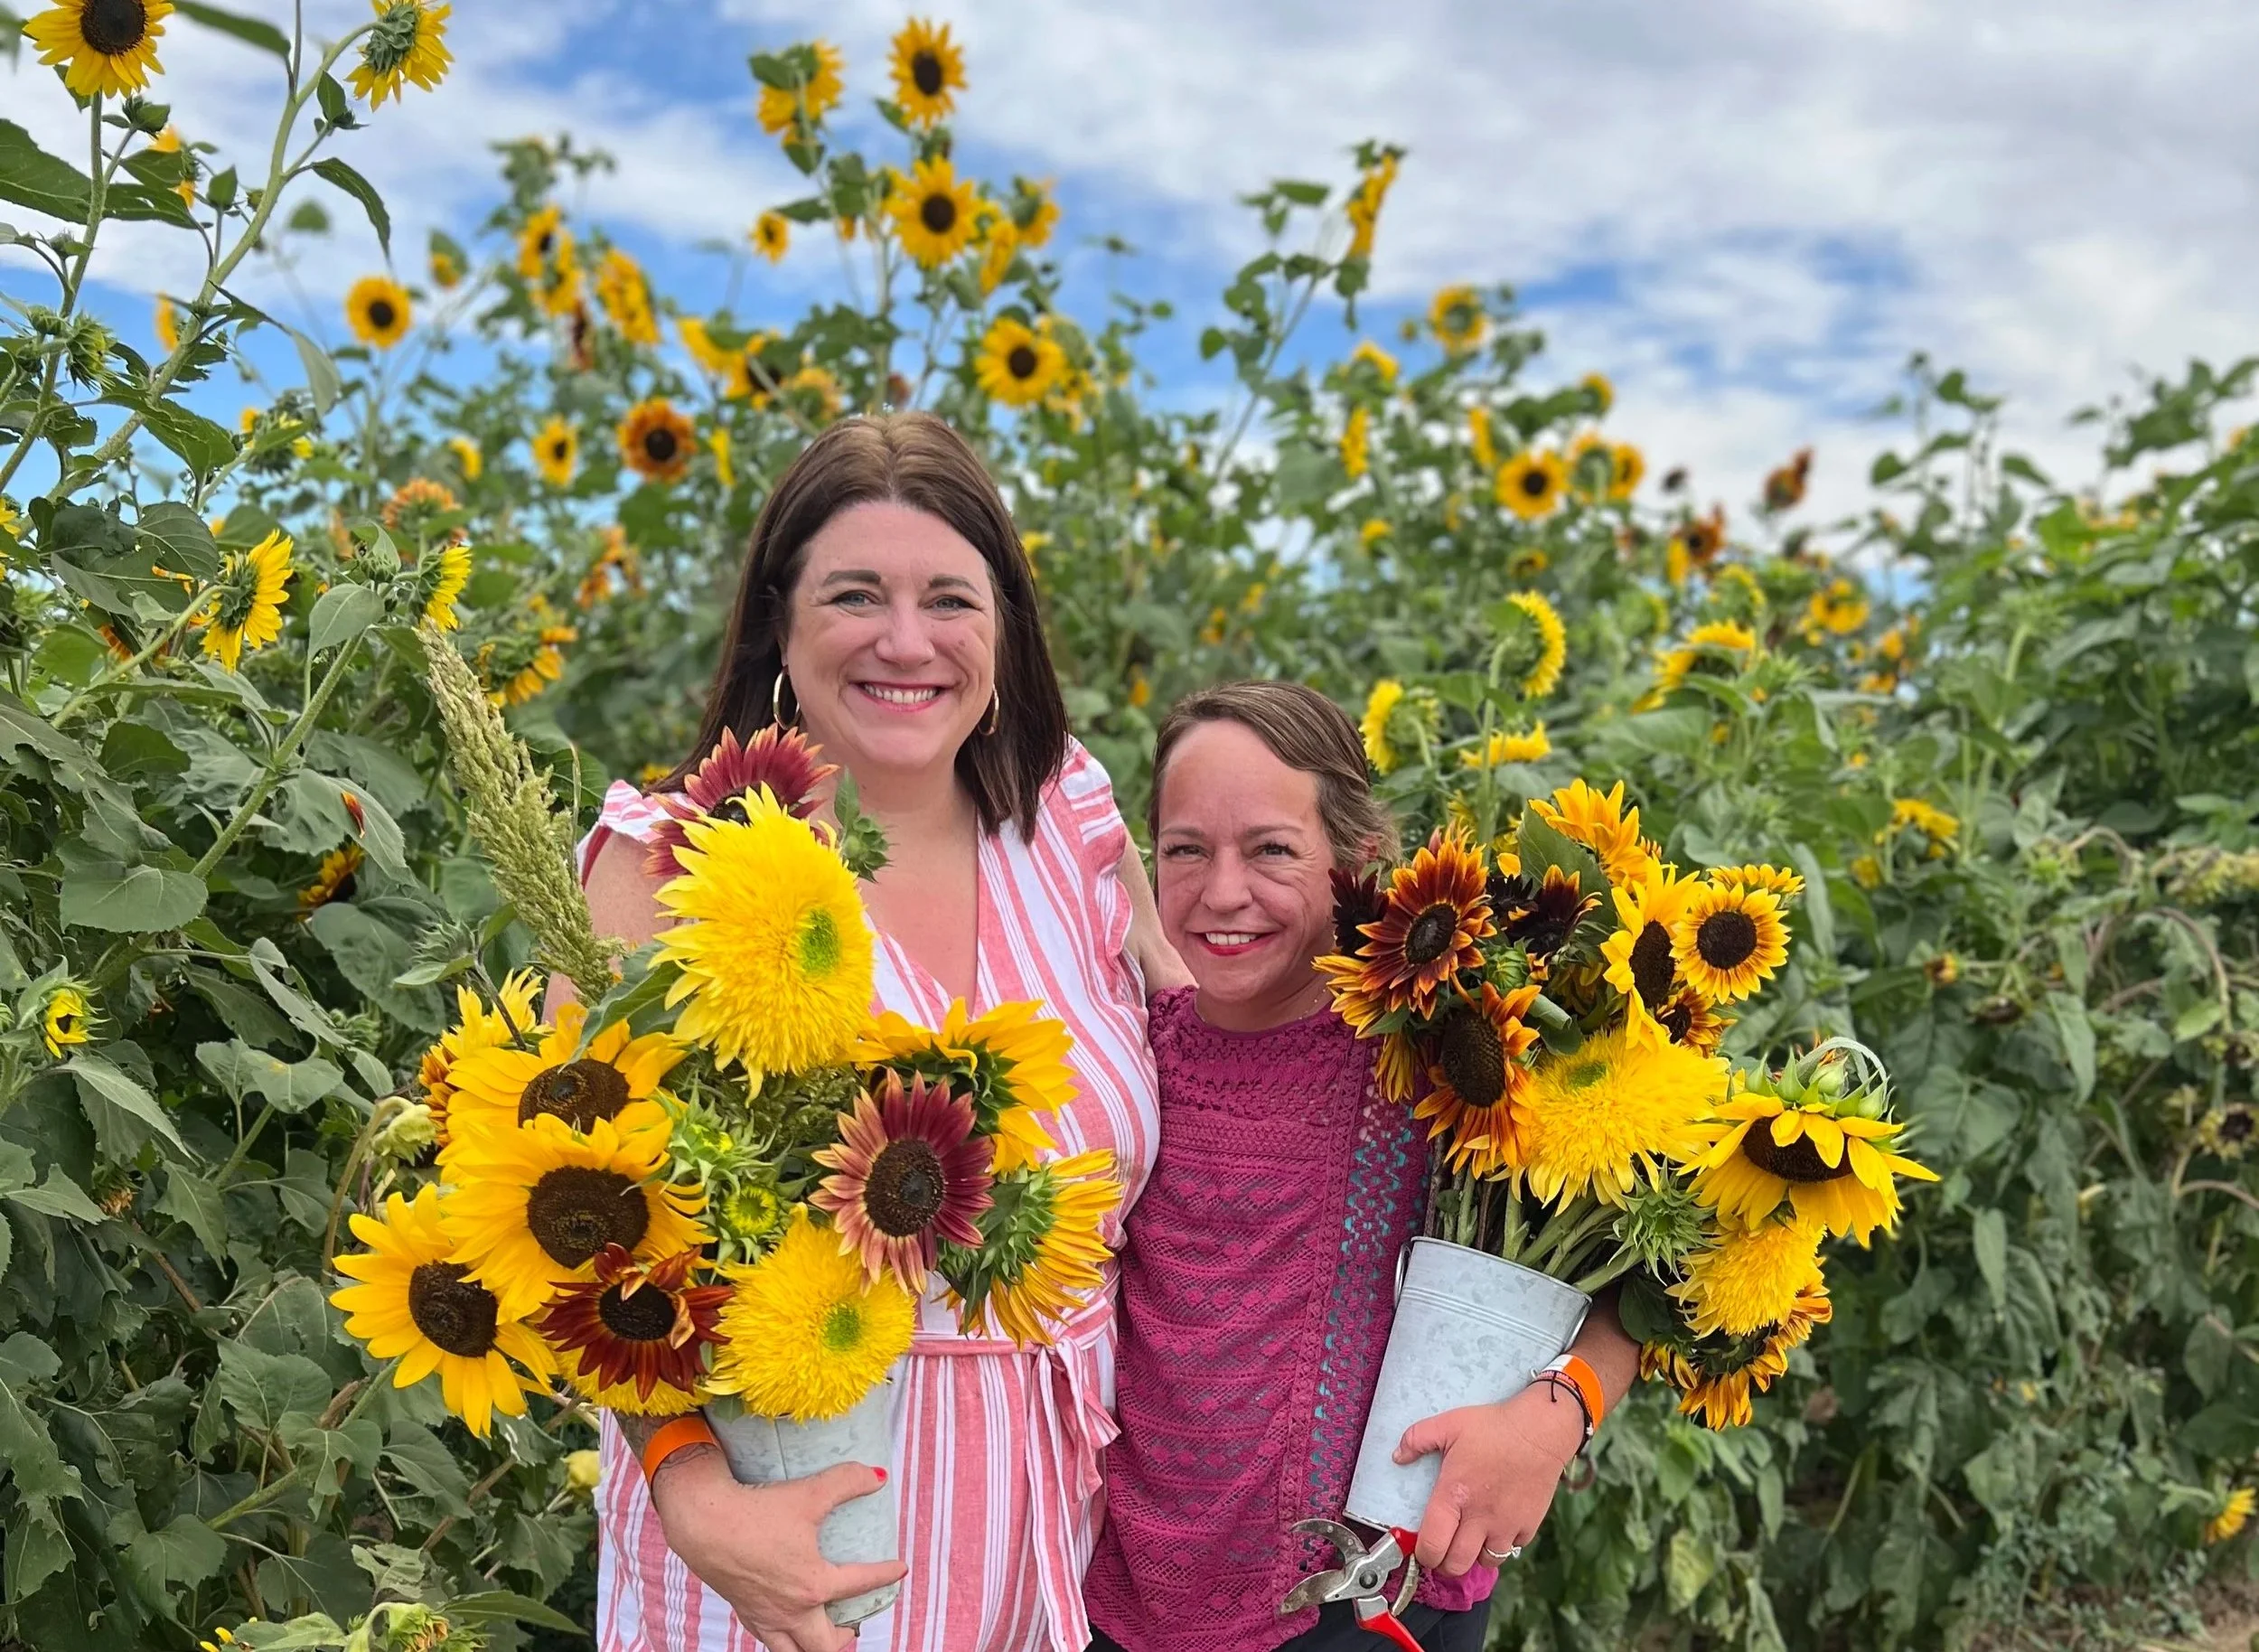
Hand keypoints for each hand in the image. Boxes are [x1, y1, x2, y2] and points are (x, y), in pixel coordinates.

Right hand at [648, 1448, 905, 1651]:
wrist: (704, 1524)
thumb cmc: (756, 1512)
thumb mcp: (809, 1493)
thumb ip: (847, 1481)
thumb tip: (879, 1476)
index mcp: (813, 1586)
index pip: (861, 1585)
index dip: (886, 1576)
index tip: (899, 1569)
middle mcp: (791, 1610)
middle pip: (824, 1646)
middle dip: (843, 1639)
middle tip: (853, 1623)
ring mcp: (766, 1616)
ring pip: (794, 1651)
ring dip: (813, 1647)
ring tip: (823, 1635)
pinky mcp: (744, 1611)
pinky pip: (768, 1638)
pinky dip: (783, 1639)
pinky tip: (785, 1622)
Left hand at [1393, 1381, 1585, 1576]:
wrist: (1541, 1430)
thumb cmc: (1494, 1426)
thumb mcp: (1449, 1423)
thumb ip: (1417, 1439)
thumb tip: (1396, 1457)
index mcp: (1454, 1495)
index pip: (1432, 1544)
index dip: (1423, 1554)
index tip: (1422, 1548)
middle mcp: (1479, 1517)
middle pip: (1456, 1565)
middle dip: (1445, 1562)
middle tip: (1444, 1548)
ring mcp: (1506, 1525)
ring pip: (1485, 1562)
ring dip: (1474, 1555)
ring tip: (1470, 1539)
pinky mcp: (1528, 1527)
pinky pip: (1511, 1550)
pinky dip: (1502, 1544)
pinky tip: (1496, 1526)